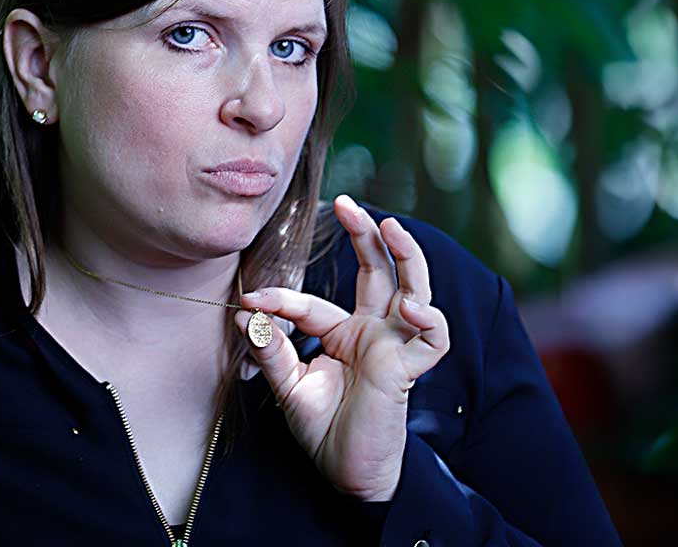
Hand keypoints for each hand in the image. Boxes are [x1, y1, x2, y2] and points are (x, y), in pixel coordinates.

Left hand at [235, 194, 449, 503]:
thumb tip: (244, 314)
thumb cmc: (324, 430)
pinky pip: (433, 339)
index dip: (280, 298)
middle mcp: (372, 330)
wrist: (348, 476)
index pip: (312, 302)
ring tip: (390, 226)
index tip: (249, 299)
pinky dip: (431, 321)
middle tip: (346, 203)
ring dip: (406, 255)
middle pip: (378, 269)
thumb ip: (271, 351)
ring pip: (413, 287)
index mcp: (343, 333)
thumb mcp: (289, 388)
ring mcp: (393, 345)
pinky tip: (416, 308)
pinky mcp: (409, 368)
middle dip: (365, 233)